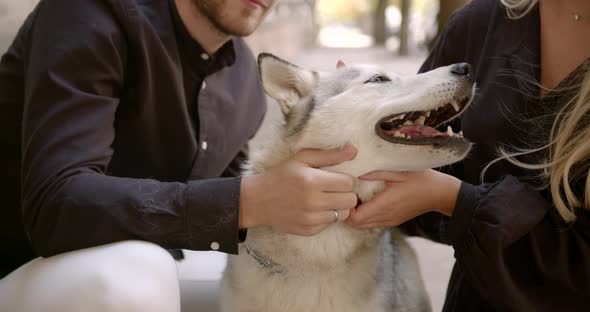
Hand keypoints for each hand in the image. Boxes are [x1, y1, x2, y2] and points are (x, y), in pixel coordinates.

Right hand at [240, 145, 358, 235]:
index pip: (349, 183)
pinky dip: (326, 217)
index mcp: (312, 181)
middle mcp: (313, 202)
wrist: (258, 200)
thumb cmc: (281, 176)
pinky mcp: (308, 231)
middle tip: (334, 190)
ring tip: (325, 200)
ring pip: (343, 214)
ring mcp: (311, 219)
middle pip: (350, 200)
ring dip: (338, 206)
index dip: (347, 179)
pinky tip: (315, 209)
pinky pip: (330, 224)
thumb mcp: (302, 159)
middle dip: (346, 193)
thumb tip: (354, 151)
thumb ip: (329, 155)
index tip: (338, 178)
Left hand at [347, 169, 460, 228]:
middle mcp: (385, 217)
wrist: (440, 193)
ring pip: (363, 226)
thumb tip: (355, 173)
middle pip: (356, 224)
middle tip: (346, 195)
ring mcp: (389, 221)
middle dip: (347, 212)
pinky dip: (364, 215)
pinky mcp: (393, 221)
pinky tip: (366, 201)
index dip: (346, 208)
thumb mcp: (397, 171)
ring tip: (355, 197)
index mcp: (385, 205)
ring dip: (355, 214)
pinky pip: (372, 223)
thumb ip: (375, 172)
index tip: (345, 194)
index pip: (355, 218)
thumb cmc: (421, 179)